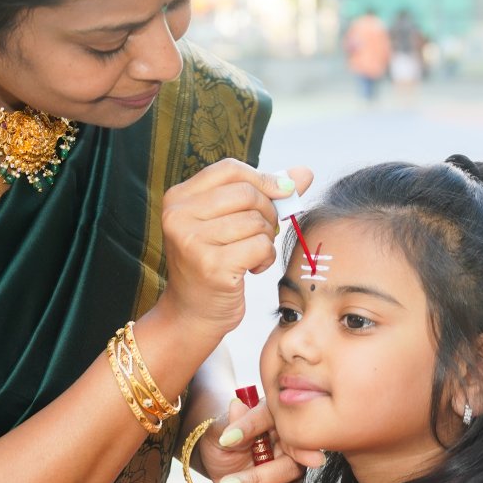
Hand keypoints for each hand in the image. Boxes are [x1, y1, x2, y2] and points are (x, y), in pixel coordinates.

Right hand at [156, 160, 312, 343]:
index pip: (229, 169)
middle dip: (267, 212)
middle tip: (263, 233)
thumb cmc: (212, 263)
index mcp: (178, 198)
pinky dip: (265, 257)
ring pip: (256, 221)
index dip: (263, 179)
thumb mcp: (228, 221)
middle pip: (246, 194)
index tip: (282, 193)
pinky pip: (260, 246)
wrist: (191, 313)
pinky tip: (253, 268)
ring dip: (265, 239)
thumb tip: (304, 172)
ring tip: (252, 254)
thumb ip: (263, 193)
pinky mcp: (212, 267)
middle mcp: (179, 217)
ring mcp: (193, 242)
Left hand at [195, 397, 322, 482]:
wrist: (222, 463)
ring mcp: (296, 462)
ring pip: (292, 474)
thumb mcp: (217, 431)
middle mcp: (290, 436)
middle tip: (229, 482)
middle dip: (261, 469)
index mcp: (272, 413)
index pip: (267, 414)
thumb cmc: (222, 440)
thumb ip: (229, 422)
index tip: (226, 440)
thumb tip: (236, 406)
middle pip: (291, 447)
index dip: (249, 425)